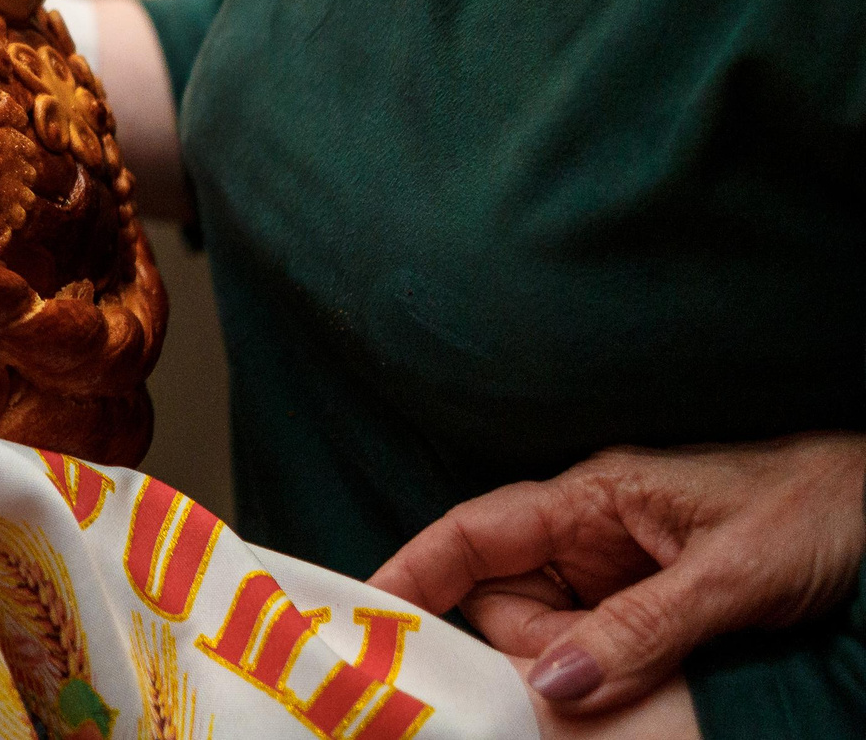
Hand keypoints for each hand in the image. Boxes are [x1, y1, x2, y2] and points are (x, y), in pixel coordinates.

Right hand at [370, 435, 865, 718]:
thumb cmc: (817, 509)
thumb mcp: (731, 575)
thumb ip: (639, 629)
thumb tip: (550, 686)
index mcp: (592, 496)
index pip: (474, 531)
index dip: (413, 569)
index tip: (365, 614)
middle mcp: (592, 530)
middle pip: (505, 598)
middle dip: (520, 650)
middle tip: (568, 686)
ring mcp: (618, 568)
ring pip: (548, 632)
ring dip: (574, 668)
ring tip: (653, 667)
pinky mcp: (649, 603)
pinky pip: (596, 648)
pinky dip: (601, 675)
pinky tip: (636, 684)